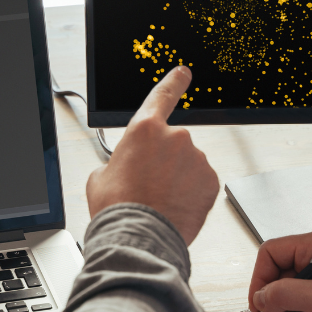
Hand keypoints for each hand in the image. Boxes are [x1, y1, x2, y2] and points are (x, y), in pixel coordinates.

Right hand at [86, 65, 218, 244]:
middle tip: (146, 185)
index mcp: (144, 129)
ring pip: (187, 164)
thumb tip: (125, 166)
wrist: (139, 237)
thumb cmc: (118, 208)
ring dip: (176, 178)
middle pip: (171, 142)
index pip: (163, 95)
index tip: (183, 73)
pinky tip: (174, 206)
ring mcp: (196, 159)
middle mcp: (175, 137)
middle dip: (162, 161)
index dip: (174, 82)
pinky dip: (190, 192)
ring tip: (158, 201)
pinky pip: (200, 182)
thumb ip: (119, 160)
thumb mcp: (100, 177)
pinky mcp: (211, 181)